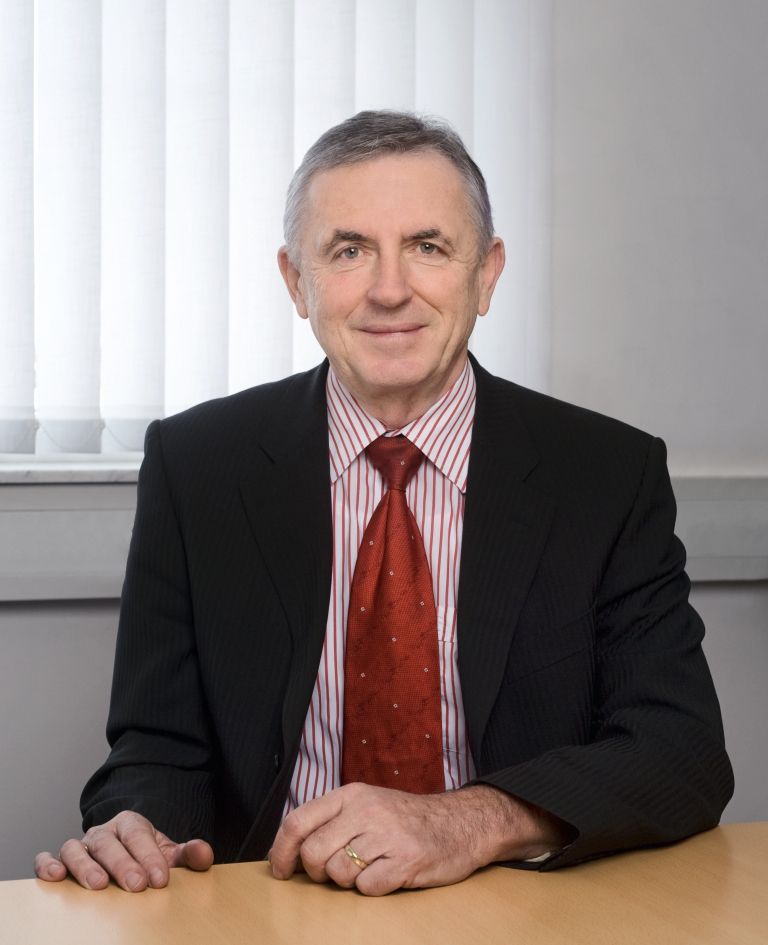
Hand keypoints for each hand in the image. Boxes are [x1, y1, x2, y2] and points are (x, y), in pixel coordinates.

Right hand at [34, 811, 213, 891]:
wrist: (126, 857)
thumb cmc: (147, 858)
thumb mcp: (169, 854)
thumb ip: (188, 854)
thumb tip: (205, 854)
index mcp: (130, 823)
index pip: (139, 835)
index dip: (149, 856)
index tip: (161, 879)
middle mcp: (103, 832)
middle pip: (109, 843)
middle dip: (123, 864)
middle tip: (137, 886)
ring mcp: (80, 845)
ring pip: (76, 848)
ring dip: (85, 866)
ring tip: (98, 885)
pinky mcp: (61, 861)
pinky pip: (47, 857)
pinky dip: (48, 864)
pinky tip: (56, 877)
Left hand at [269, 782, 569, 895]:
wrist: (461, 822)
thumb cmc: (405, 819)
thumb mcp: (367, 804)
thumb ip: (332, 820)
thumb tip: (289, 851)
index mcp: (351, 795)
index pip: (298, 822)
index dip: (281, 852)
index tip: (281, 872)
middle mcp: (366, 810)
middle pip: (313, 854)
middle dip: (317, 873)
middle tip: (334, 873)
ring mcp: (387, 835)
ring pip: (338, 874)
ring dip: (348, 881)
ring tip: (369, 868)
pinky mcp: (407, 861)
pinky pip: (367, 888)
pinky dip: (372, 889)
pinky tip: (387, 875)